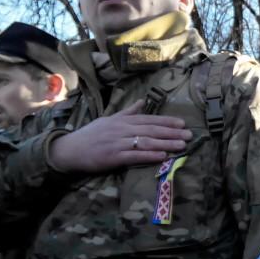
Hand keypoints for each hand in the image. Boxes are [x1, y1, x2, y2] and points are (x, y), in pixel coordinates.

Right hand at [48, 101, 191, 172]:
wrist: (70, 149)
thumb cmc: (91, 135)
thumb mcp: (109, 119)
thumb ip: (127, 112)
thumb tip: (141, 101)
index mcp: (122, 120)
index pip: (149, 119)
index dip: (166, 121)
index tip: (182, 123)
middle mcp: (122, 129)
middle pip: (151, 130)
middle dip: (172, 132)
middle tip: (189, 135)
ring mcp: (118, 142)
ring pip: (146, 142)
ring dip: (166, 143)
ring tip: (182, 145)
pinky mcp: (113, 157)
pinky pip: (135, 155)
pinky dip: (150, 156)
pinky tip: (163, 156)